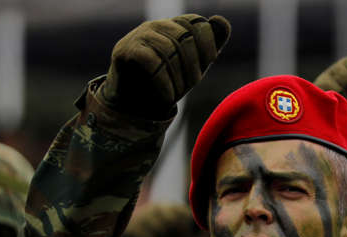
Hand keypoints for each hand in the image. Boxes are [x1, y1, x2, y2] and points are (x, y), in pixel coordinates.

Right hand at [102, 14, 230, 117]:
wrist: (136, 106)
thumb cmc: (168, 83)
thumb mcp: (194, 66)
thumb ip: (210, 45)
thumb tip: (221, 20)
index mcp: (173, 25)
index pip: (197, 23)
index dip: (207, 43)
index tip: (209, 61)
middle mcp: (155, 25)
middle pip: (184, 36)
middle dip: (194, 63)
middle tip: (193, 83)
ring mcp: (138, 35)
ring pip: (168, 49)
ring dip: (178, 76)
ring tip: (178, 93)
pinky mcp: (124, 50)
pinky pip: (152, 62)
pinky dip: (164, 83)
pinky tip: (168, 97)